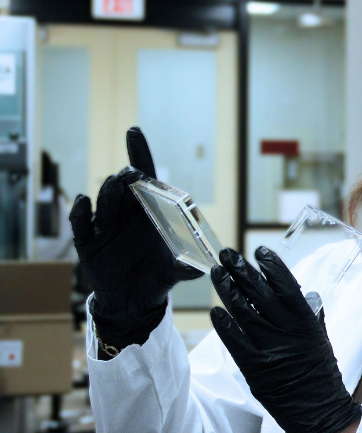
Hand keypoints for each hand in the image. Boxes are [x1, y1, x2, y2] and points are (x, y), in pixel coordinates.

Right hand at [69, 127, 201, 347]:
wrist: (135, 300)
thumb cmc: (158, 275)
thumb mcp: (177, 269)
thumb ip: (190, 264)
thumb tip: (210, 264)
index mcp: (149, 210)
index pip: (144, 175)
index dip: (139, 152)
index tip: (133, 131)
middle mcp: (126, 212)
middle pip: (123, 186)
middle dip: (127, 178)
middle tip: (132, 175)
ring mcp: (105, 226)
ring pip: (104, 201)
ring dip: (109, 192)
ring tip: (115, 185)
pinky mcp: (88, 242)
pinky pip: (81, 223)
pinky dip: (80, 212)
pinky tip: (83, 202)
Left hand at [210, 247, 360, 432]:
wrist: (319, 411)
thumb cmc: (322, 372)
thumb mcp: (321, 338)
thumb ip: (312, 314)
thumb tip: (304, 292)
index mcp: (306, 321)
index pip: (286, 285)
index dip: (271, 266)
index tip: (259, 251)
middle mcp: (287, 331)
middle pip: (259, 293)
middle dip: (241, 270)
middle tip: (226, 254)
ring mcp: (269, 349)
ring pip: (243, 312)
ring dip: (227, 290)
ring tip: (217, 274)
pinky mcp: (254, 368)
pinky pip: (235, 341)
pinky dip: (224, 324)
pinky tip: (215, 310)